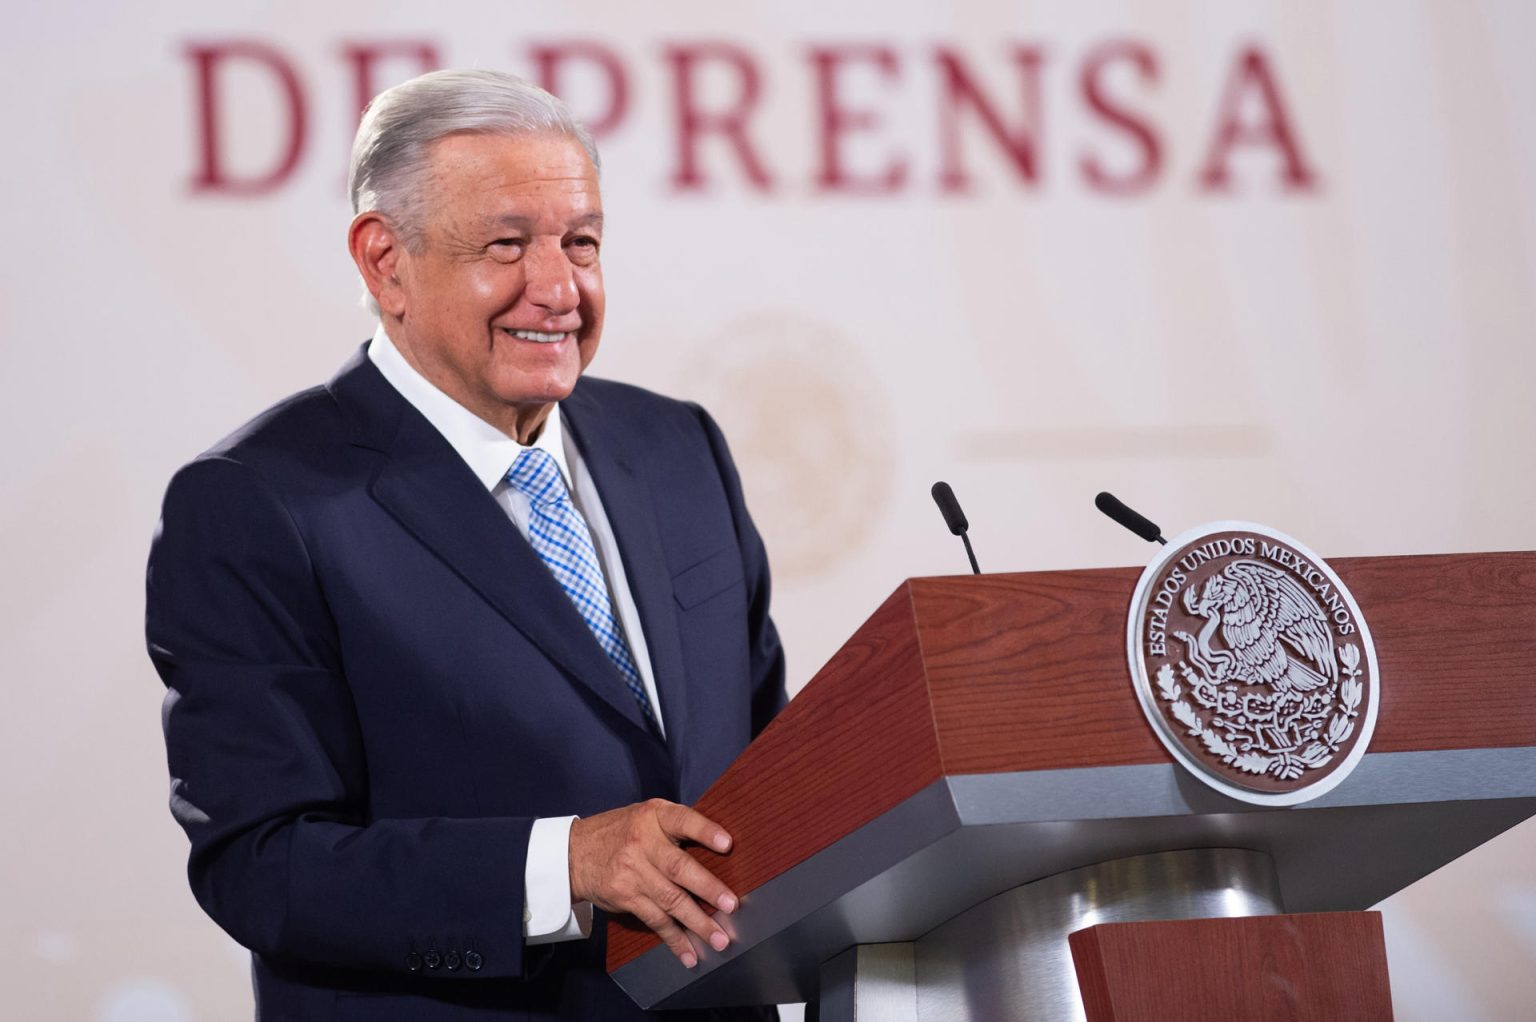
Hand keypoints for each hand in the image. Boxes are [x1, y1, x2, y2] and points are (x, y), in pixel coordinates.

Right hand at [569, 799, 737, 967]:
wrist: (575, 853)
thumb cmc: (622, 832)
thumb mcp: (645, 816)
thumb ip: (674, 827)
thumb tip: (720, 851)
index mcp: (654, 816)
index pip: (683, 820)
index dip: (705, 831)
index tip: (727, 843)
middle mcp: (643, 842)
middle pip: (679, 867)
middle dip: (708, 888)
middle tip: (731, 905)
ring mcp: (633, 871)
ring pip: (670, 900)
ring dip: (697, 923)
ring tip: (718, 939)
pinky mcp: (626, 896)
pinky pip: (655, 920)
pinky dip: (674, 938)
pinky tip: (689, 952)